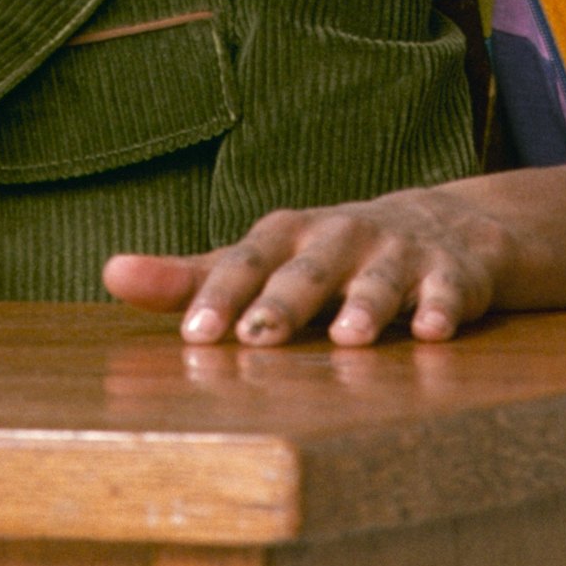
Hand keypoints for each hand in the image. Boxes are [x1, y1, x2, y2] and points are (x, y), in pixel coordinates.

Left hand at [105, 189, 511, 345]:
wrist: (444, 225)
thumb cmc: (329, 255)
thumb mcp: (262, 262)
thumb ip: (190, 277)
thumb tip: (111, 273)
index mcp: (288, 235)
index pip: (246, 260)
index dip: (219, 295)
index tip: (192, 335)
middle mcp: (341, 236)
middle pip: (309, 268)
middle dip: (284, 302)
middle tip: (255, 337)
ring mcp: (400, 251)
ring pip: (380, 278)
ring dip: (365, 305)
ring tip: (347, 340)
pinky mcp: (454, 271)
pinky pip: (448, 290)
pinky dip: (441, 308)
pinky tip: (431, 333)